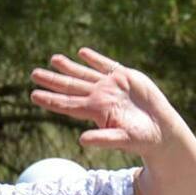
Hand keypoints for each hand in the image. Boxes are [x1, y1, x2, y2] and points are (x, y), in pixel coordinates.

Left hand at [29, 48, 180, 155]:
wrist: (162, 130)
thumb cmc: (141, 139)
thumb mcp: (122, 140)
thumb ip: (103, 139)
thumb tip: (81, 141)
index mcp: (96, 111)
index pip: (67, 104)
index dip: (50, 99)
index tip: (33, 95)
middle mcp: (100, 97)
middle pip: (71, 86)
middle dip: (52, 79)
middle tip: (34, 73)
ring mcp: (111, 86)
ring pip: (85, 73)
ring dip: (69, 66)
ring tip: (53, 59)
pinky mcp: (126, 77)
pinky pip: (106, 65)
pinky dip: (94, 59)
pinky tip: (82, 53)